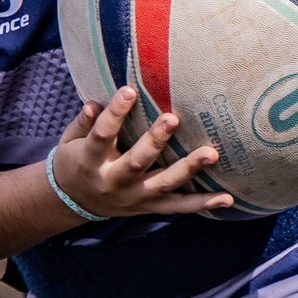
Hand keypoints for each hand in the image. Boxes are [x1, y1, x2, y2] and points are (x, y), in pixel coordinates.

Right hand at [49, 88, 233, 218]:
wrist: (74, 201)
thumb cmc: (76, 159)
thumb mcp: (70, 141)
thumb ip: (84, 122)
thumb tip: (95, 103)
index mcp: (90, 161)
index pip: (102, 135)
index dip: (115, 113)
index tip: (129, 90)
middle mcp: (113, 181)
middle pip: (136, 162)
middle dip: (155, 141)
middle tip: (173, 118)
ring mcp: (135, 197)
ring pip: (164, 184)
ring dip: (189, 169)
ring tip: (211, 154)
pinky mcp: (150, 206)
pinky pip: (179, 206)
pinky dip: (203, 203)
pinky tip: (228, 199)